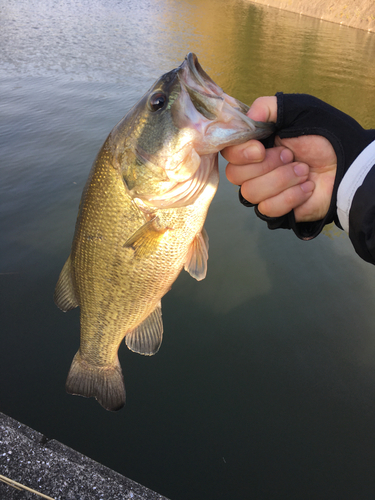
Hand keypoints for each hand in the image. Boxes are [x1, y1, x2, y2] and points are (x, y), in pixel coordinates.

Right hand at [222, 96, 336, 222]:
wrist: (347, 164)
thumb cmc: (324, 138)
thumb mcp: (298, 110)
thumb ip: (268, 107)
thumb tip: (246, 117)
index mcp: (254, 146)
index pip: (228, 153)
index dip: (241, 153)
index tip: (260, 148)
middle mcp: (254, 170)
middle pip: (235, 176)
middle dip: (267, 165)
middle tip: (291, 156)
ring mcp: (264, 192)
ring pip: (251, 193)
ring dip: (282, 180)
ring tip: (304, 171)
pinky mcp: (276, 211)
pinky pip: (268, 209)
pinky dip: (291, 196)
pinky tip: (307, 187)